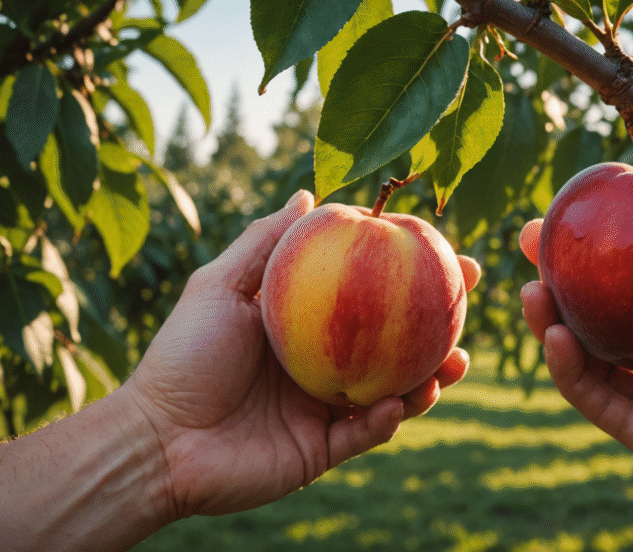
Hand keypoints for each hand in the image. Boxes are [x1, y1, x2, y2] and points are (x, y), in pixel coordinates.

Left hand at [123, 190, 480, 518]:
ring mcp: (327, 409)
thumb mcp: (220, 285)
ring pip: (395, 391)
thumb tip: (310, 191)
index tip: (448, 252)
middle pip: (395, 343)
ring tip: (453, 362)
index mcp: (306, 326)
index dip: (410, 274)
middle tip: (466, 304)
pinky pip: (367, 434)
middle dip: (438, 326)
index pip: (370, 294)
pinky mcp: (323, 451)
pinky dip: (389, 420)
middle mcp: (324, 364)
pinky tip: (400, 404)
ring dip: (430, 378)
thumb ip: (266, 241)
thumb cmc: (183, 355)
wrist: (156, 440)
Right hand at [519, 149, 632, 542]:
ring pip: (599, 354)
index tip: (585, 204)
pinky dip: (573, 371)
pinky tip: (553, 337)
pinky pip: (604, 401)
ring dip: (557, 322)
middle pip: (617, 306)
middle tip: (534, 242)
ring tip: (529, 289)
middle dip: (570, 275)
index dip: (622, 236)